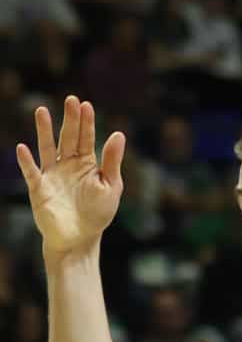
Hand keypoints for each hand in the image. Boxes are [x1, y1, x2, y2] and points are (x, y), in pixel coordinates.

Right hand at [16, 97, 125, 255]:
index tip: (86, 105)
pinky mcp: (39, 188)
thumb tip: (118, 134)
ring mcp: (52, 175)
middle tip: (71, 100)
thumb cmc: (97, 215)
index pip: (85, 138)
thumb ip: (112, 162)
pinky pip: (31, 172)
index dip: (86, 122)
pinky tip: (23, 148)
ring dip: (44, 131)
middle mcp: (67, 165)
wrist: (79, 241)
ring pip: (47, 148)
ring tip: (42, 111)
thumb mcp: (111, 187)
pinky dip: (26, 162)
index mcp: (86, 164)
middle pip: (68, 138)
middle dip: (70, 120)